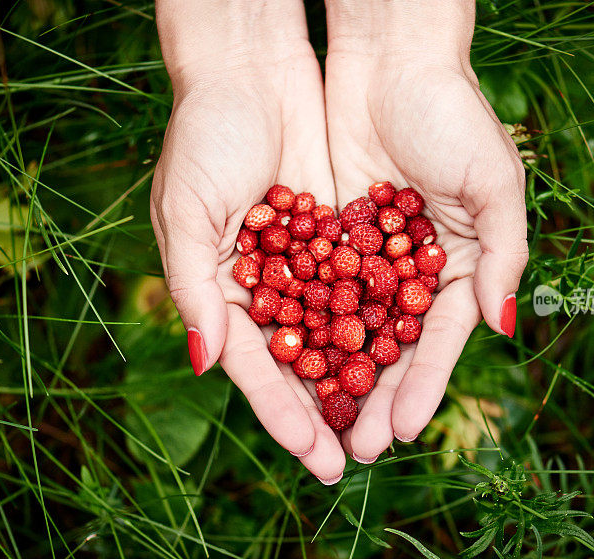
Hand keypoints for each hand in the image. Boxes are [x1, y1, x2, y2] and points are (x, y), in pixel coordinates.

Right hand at [151, 0, 345, 482]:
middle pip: (305, 360)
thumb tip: (208, 362)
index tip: (314, 458)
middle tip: (361, 457)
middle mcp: (270, 284)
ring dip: (364, 375)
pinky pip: (367, 284)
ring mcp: (309, 260)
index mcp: (224, 289)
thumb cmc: (205, 133)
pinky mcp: (342, 232)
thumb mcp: (186, 209)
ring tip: (390, 421)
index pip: (259, 367)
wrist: (254, 65)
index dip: (284, 413)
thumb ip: (195, 288)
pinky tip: (408, 353)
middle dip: (331, 408)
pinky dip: (385, 318)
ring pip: (341, 330)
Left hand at [325, 1, 528, 461]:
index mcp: (460, 263)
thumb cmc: (453, 113)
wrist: (390, 57)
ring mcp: (368, 254)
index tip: (400, 431)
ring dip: (334, 375)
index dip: (421, 386)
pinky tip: (287, 363)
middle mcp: (412, 268)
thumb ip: (504, 255)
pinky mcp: (328, 233)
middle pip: (391, 345)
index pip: (439, 340)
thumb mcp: (494, 182)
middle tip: (354, 449)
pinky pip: (314, 287)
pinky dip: (303, 324)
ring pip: (348, 326)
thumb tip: (504, 328)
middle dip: (373, 396)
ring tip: (318, 423)